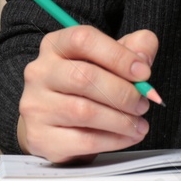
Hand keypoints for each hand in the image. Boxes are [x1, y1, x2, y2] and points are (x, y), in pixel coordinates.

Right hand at [16, 25, 160, 163]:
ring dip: (121, 119)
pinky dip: (113, 140)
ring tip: (139, 123)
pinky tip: (129, 136)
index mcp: (55, 45)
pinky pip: (83, 140)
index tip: (144, 72)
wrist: (55, 120)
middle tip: (144, 103)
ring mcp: (36, 106)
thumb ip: (135, 48)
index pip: (84, 40)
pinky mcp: (41, 137)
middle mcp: (39, 72)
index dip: (118, 56)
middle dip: (122, 92)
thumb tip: (143, 60)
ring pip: (84, 112)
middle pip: (83, 77)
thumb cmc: (87, 83)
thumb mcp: (110, 57)